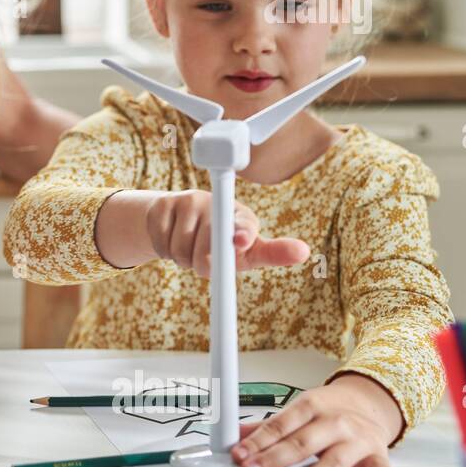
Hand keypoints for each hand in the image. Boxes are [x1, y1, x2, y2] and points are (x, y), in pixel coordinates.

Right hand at [145, 190, 309, 276]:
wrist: (181, 224)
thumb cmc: (224, 242)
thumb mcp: (248, 252)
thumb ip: (272, 253)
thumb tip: (304, 251)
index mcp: (241, 216)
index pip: (243, 224)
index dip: (242, 233)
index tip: (240, 240)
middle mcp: (216, 203)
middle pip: (205, 249)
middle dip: (201, 265)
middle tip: (203, 262)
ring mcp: (188, 201)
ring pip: (180, 249)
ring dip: (182, 260)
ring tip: (188, 249)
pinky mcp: (163, 204)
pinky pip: (161, 242)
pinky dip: (163, 250)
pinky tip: (171, 240)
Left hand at [230, 374, 404, 466]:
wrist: (369, 403)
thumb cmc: (329, 410)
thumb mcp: (299, 411)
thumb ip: (270, 426)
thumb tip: (236, 434)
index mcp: (310, 407)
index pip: (279, 425)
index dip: (258, 441)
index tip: (239, 455)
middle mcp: (333, 421)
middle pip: (301, 443)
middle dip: (274, 459)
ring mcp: (355, 438)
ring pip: (334, 460)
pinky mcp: (376, 454)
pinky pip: (380, 466)